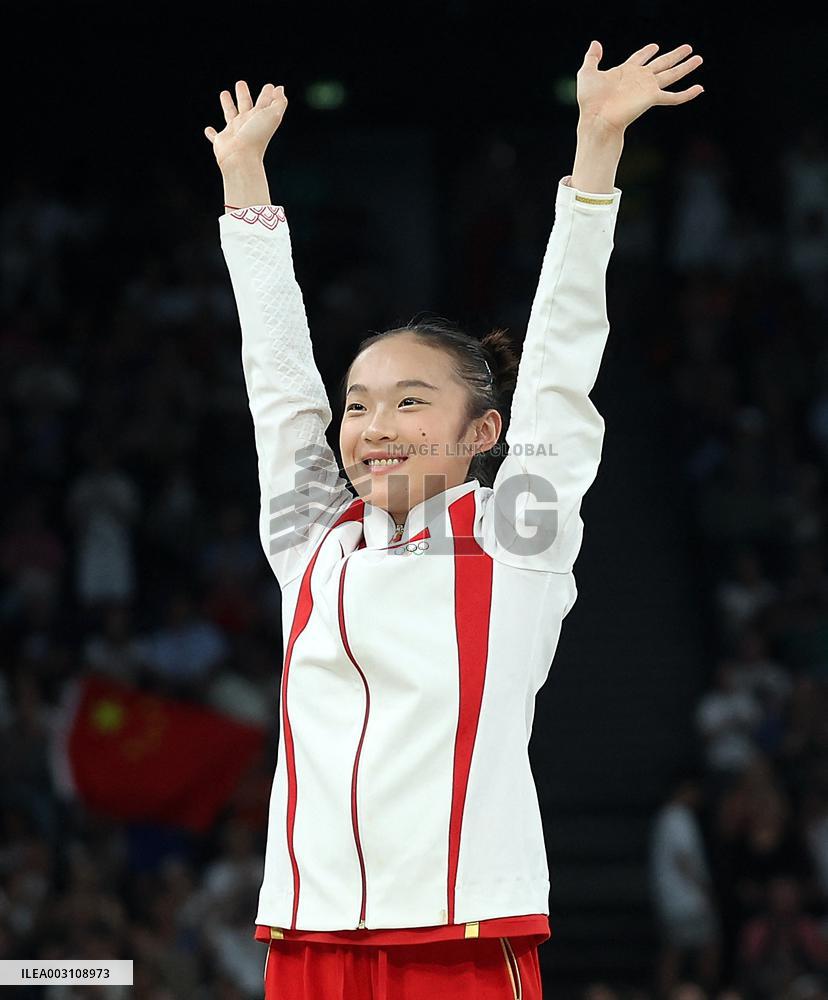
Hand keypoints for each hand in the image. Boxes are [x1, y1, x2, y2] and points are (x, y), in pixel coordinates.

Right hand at [204, 81, 287, 170]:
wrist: (241, 157)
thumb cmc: (256, 136)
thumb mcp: (273, 116)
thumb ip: (279, 102)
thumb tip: (280, 89)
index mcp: (259, 118)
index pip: (264, 103)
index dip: (267, 94)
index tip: (270, 86)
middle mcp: (247, 124)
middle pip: (245, 105)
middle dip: (243, 95)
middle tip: (240, 83)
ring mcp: (234, 132)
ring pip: (229, 115)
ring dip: (227, 105)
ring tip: (224, 93)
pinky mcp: (222, 141)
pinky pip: (215, 136)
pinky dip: (211, 134)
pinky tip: (207, 130)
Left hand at [577, 41, 702, 134]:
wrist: (597, 119)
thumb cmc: (590, 100)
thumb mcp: (587, 73)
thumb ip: (592, 58)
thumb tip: (595, 43)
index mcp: (625, 71)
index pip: (639, 58)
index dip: (646, 52)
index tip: (655, 46)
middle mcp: (639, 79)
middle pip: (662, 63)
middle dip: (675, 55)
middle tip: (688, 48)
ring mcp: (647, 88)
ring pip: (672, 75)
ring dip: (685, 67)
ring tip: (698, 58)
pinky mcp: (652, 98)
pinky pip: (674, 97)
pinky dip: (687, 94)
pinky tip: (699, 89)